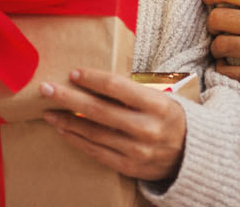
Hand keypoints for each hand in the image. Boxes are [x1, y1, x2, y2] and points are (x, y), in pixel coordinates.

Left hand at [39, 68, 185, 181]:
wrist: (192, 155)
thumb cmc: (170, 119)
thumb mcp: (160, 98)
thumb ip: (130, 91)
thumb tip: (92, 80)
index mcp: (157, 105)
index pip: (116, 87)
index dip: (92, 78)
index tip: (73, 73)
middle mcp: (147, 129)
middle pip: (98, 110)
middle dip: (68, 98)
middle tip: (47, 88)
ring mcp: (137, 151)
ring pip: (94, 133)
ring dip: (67, 121)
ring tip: (49, 111)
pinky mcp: (129, 167)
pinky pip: (96, 152)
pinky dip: (77, 140)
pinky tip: (64, 130)